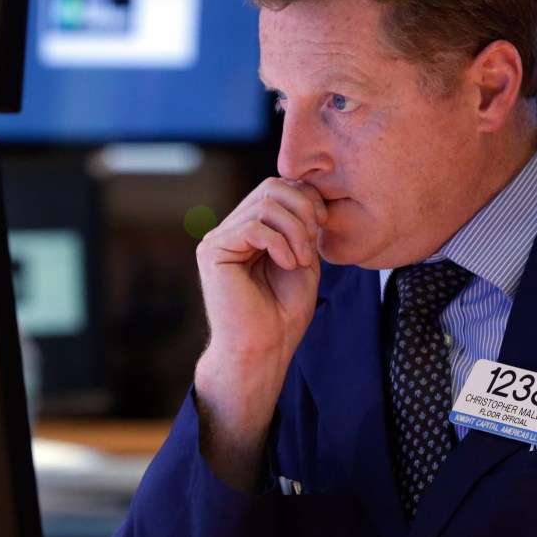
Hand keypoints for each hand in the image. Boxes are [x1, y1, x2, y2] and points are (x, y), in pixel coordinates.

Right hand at [197, 177, 326, 370]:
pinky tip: (287, 264)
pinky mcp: (212, 251)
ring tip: (301, 260)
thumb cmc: (284, 312)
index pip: (278, 189)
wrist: (265, 348)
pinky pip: (251, 227)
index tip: (324, 223)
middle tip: (312, 242)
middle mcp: (232, 229)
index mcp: (253, 229)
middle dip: (302, 209)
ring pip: (264, 205)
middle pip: (270, 188)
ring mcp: (219, 238)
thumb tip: (306, 192)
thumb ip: (302, 226)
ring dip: (294, 230)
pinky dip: (278, 243)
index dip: (306, 197)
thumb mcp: (304, 258)